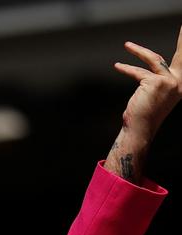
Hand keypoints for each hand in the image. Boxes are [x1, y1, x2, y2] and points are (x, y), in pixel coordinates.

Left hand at [114, 26, 181, 142]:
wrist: (139, 130)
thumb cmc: (144, 115)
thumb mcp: (155, 94)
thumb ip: (157, 79)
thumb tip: (151, 65)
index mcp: (180, 85)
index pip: (181, 61)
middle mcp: (178, 83)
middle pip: (180, 54)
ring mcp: (168, 82)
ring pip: (153, 59)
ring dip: (138, 51)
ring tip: (127, 45)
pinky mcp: (155, 82)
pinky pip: (138, 72)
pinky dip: (126, 69)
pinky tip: (118, 66)